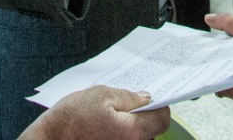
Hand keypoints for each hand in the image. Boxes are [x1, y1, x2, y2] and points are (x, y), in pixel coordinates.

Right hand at [18, 86, 169, 139]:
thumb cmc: (70, 120)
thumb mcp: (100, 95)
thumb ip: (128, 96)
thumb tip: (145, 98)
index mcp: (132, 131)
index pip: (162, 120)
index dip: (158, 106)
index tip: (151, 99)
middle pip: (149, 130)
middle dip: (140, 115)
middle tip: (123, 104)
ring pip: (134, 137)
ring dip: (127, 126)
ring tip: (106, 116)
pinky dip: (116, 134)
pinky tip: (101, 126)